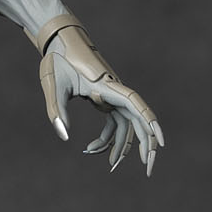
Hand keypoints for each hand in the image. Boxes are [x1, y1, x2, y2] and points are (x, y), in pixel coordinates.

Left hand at [38, 25, 163, 175]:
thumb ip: (56, 111)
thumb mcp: (53, 85)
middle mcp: (115, 92)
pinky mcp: (105, 100)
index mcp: (108, 86)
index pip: (136, 105)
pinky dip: (106, 138)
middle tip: (148, 169)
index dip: (150, 123)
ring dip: (121, 146)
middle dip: (145, 145)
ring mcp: (112, 97)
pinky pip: (113, 123)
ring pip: (126, 125)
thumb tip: (64, 136)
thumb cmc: (57, 60)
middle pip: (138, 120)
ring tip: (111, 167)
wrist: (58, 42)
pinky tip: (91, 150)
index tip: (159, 143)